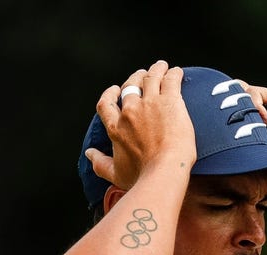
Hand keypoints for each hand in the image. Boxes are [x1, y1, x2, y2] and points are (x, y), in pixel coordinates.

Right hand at [85, 60, 196, 190]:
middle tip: (142, 75)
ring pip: (151, 78)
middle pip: (130, 86)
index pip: (106, 103)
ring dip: (155, 70)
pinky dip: (173, 74)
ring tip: (161, 66)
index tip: (116, 89)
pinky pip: (170, 80)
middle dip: (135, 78)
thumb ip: (100, 163)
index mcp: (116, 127)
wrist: (163, 171)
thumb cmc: (141, 177)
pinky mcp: (171, 102)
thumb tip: (89, 154)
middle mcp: (130, 111)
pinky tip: (178, 72)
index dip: (111, 93)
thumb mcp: (116, 173)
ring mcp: (150, 104)